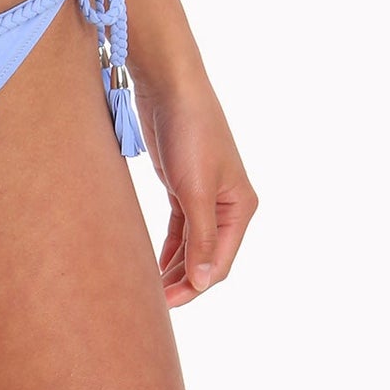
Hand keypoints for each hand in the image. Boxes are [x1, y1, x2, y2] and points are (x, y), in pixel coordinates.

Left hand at [132, 73, 257, 307]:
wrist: (168, 84)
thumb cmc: (188, 132)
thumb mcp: (195, 189)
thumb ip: (201, 238)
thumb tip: (205, 283)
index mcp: (240, 207)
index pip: (220, 262)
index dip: (195, 286)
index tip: (167, 304)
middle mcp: (227, 204)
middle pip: (206, 255)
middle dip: (183, 279)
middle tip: (154, 303)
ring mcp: (204, 193)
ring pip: (191, 242)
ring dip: (174, 265)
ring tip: (150, 290)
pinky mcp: (181, 183)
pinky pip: (179, 225)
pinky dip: (168, 245)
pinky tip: (153, 263)